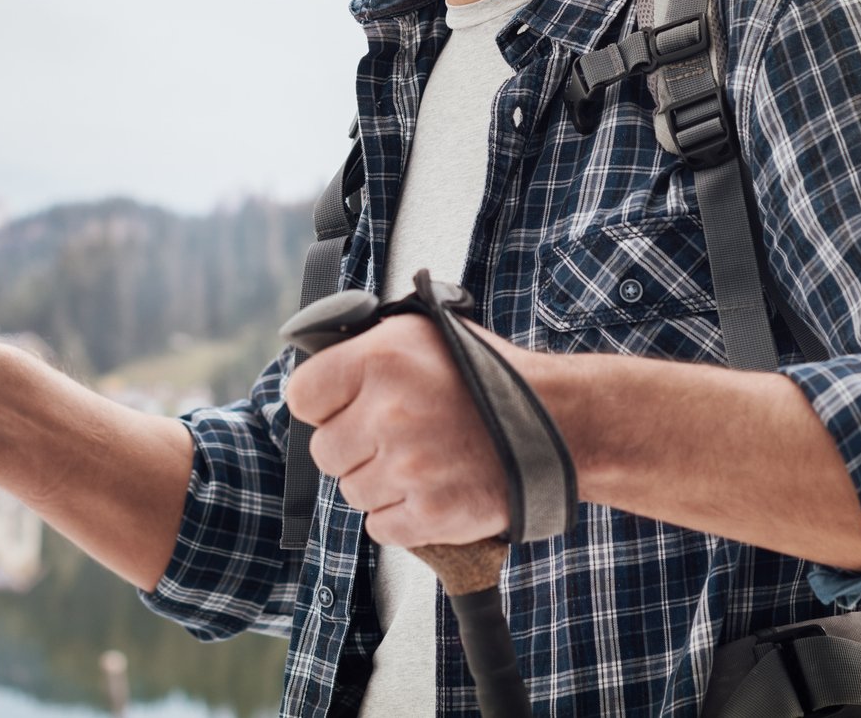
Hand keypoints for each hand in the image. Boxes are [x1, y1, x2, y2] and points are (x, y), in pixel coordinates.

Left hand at [286, 312, 512, 547]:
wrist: (557, 423)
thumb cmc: (489, 378)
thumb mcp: (423, 333)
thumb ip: (366, 347)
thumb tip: (318, 360)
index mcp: (381, 360)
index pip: (302, 396)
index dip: (324, 404)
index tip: (344, 406)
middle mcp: (388, 414)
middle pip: (324, 452)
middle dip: (353, 447)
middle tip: (392, 435)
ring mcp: (408, 468)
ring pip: (352, 492)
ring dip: (380, 482)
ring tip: (420, 460)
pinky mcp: (430, 514)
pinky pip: (380, 528)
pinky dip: (400, 516)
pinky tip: (429, 489)